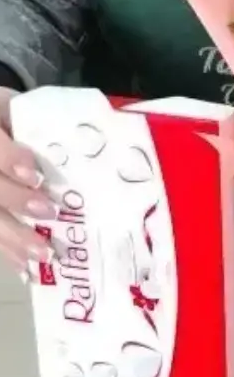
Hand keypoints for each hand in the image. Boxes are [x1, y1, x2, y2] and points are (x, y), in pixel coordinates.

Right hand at [0, 88, 55, 273]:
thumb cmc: (10, 117)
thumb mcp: (15, 108)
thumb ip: (39, 125)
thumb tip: (82, 142)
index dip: (10, 160)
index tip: (36, 176)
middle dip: (15, 200)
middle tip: (48, 213)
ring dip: (12, 236)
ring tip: (42, 253)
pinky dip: (7, 251)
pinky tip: (26, 267)